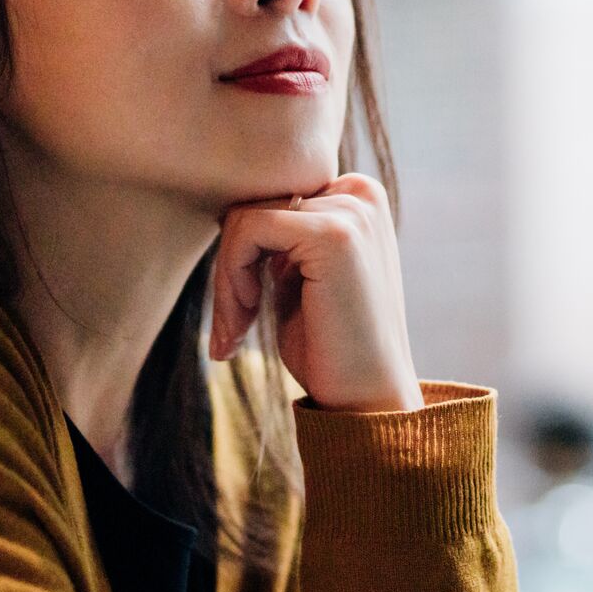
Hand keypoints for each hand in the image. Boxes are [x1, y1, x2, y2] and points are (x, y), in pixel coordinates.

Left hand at [208, 174, 423, 412]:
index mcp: (357, 198)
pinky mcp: (333, 234)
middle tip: (231, 327)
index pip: (272, 196)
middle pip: (255, 203)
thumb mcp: (300, 276)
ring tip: (236, 329)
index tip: (238, 306)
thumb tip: (225, 209)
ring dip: (227, 279)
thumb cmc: (330, 345)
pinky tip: (249, 312)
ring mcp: (352, 211)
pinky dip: (231, 276)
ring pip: (244, 218)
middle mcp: (360, 194)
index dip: (245, 250)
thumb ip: (278, 239)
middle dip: (230, 267)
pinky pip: (247, 229)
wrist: (367, 397)